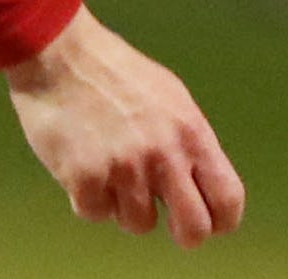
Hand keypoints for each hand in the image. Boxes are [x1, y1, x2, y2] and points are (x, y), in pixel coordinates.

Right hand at [3, 5, 245, 247]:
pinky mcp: (85, 178)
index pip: (227, 198)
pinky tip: (83, 164)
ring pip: (138, 224)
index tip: (210, 221)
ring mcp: (124, 168)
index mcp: (190, 131)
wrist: (59, 53)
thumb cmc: (115, 72)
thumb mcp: (169, 97)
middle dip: (183, 233)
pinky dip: (88, 196)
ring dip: (124, 205)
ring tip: (111, 167)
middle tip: (166, 218)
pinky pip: (95, 213)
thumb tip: (201, 184)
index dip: (221, 219)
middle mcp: (163, 153)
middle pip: (194, 230)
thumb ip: (187, 142)